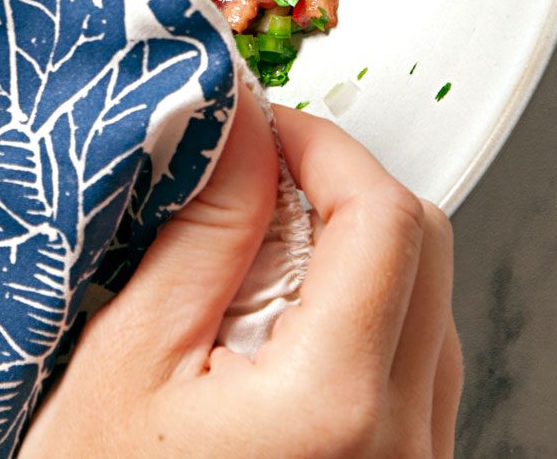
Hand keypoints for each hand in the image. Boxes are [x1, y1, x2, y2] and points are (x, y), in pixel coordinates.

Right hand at [22, 86, 461, 457]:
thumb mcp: (128, 362)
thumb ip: (205, 235)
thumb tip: (245, 132)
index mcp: (334, 404)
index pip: (383, 217)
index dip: (324, 145)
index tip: (265, 128)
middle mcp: (401, 444)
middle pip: (425, 249)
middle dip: (344, 191)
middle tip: (258, 182)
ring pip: (428, 306)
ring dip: (355, 255)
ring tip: (252, 272)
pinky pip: (416, 369)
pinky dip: (361, 321)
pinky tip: (278, 336)